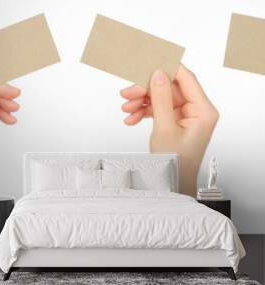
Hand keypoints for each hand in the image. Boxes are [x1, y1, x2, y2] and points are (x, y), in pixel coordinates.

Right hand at [121, 65, 218, 195]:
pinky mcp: (175, 121)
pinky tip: (131, 118)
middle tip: (128, 92)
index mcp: (203, 110)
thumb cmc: (175, 163)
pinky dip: (144, 112)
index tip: (147, 62)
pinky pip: (158, 109)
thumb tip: (158, 74)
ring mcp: (186, 116)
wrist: (172, 184)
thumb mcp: (165, 129)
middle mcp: (197, 110)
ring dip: (141, 102)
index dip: (166, 68)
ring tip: (126, 109)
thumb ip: (161, 99)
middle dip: (146, 90)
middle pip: (169, 88)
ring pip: (160, 98)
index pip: (186, 78)